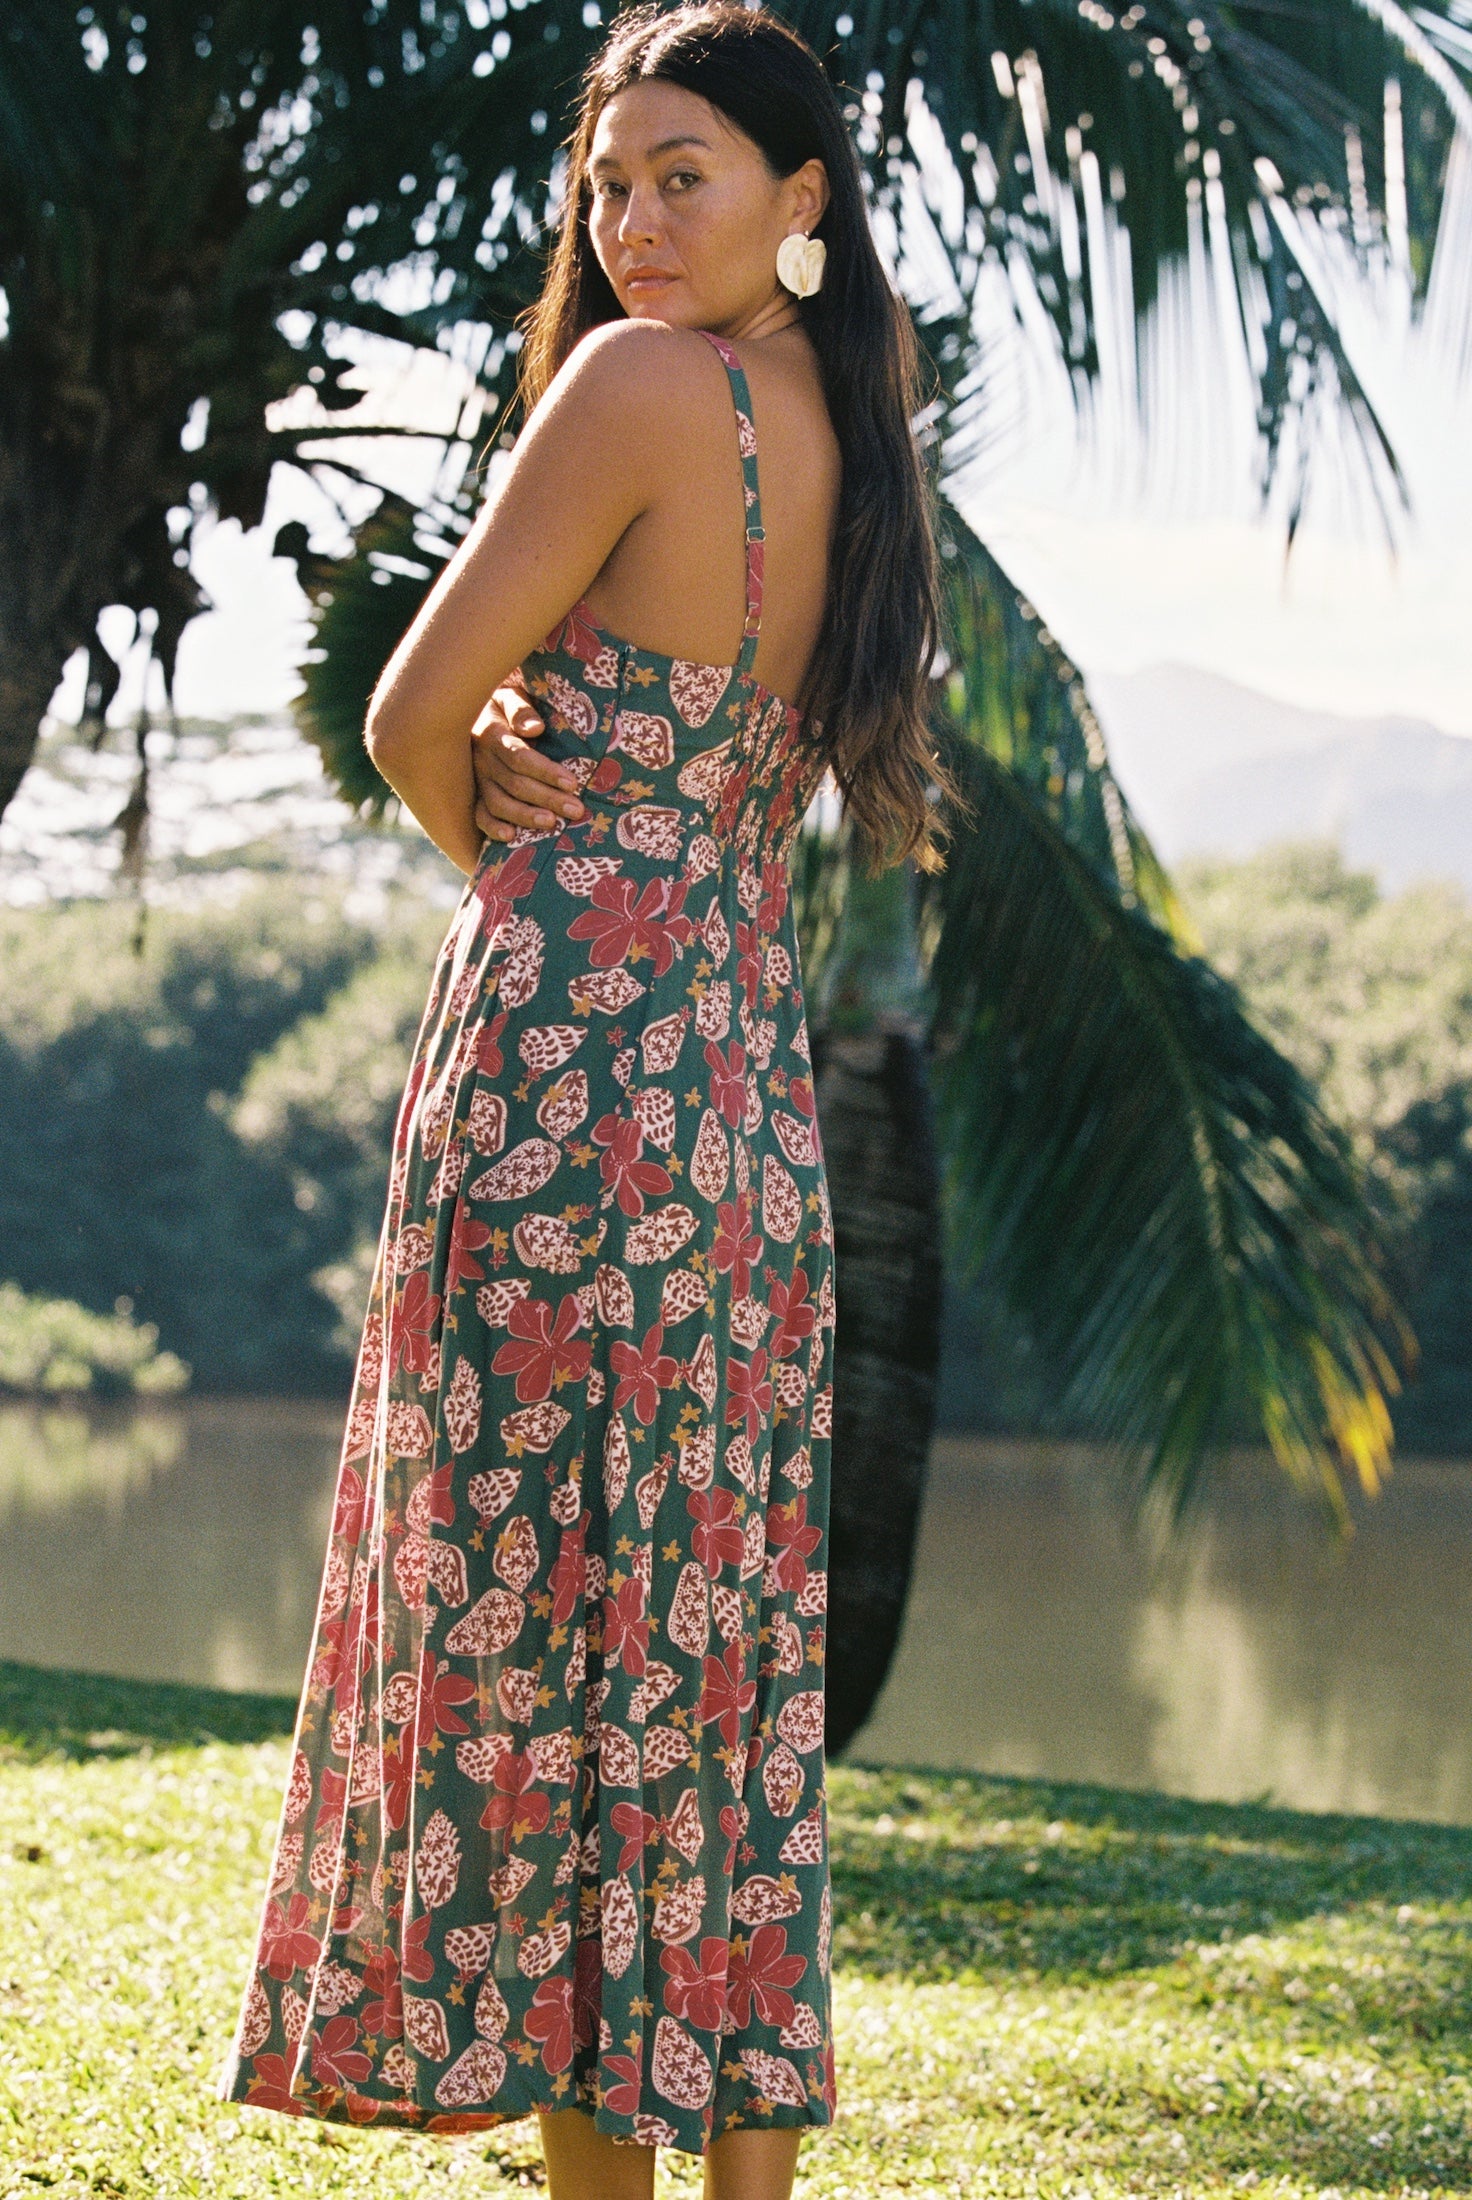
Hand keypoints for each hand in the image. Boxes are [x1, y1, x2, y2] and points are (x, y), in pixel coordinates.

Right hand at [471, 674, 585, 843]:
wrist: (465, 713)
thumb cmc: (501, 706)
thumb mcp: (508, 696)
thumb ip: (520, 709)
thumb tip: (535, 728)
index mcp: (492, 735)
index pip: (520, 757)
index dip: (546, 772)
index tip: (572, 783)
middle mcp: (482, 760)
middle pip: (515, 784)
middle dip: (548, 798)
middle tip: (576, 810)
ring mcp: (477, 780)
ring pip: (499, 803)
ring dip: (525, 816)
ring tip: (551, 824)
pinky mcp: (474, 795)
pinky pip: (479, 816)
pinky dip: (492, 828)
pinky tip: (511, 837)